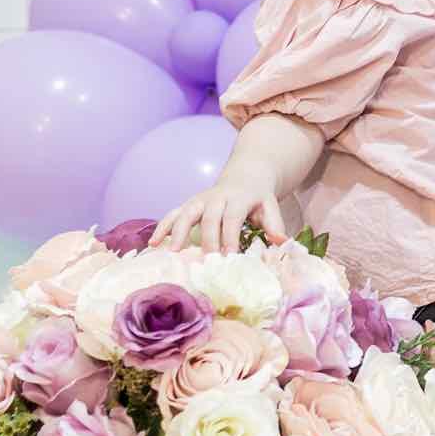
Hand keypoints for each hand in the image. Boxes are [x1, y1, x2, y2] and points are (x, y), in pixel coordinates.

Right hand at [149, 163, 284, 253]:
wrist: (247, 174)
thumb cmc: (258, 197)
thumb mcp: (271, 206)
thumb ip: (275, 224)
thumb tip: (281, 242)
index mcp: (238, 198)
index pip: (233, 218)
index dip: (230, 237)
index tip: (229, 257)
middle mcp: (217, 197)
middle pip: (209, 218)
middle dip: (207, 239)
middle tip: (206, 261)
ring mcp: (200, 200)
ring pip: (186, 213)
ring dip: (177, 231)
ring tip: (172, 251)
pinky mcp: (189, 204)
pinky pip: (173, 214)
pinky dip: (162, 227)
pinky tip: (153, 243)